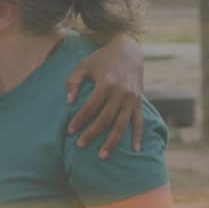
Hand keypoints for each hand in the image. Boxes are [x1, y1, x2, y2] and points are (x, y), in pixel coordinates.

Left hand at [66, 33, 144, 157]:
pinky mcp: (140, 102)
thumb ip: (73, 82)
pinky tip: (135, 150)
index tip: (69, 131)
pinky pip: (139, 122)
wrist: (128, 51)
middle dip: (92, 134)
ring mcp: (133, 99)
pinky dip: (137, 136)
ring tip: (102, 156)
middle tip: (80, 146)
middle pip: (105, 119)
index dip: (79, 121)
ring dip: (112, 142)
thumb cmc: (100, 59)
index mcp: (106, 84)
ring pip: (122, 125)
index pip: (90, 108)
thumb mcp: (83, 66)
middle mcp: (122, 93)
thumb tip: (69, 102)